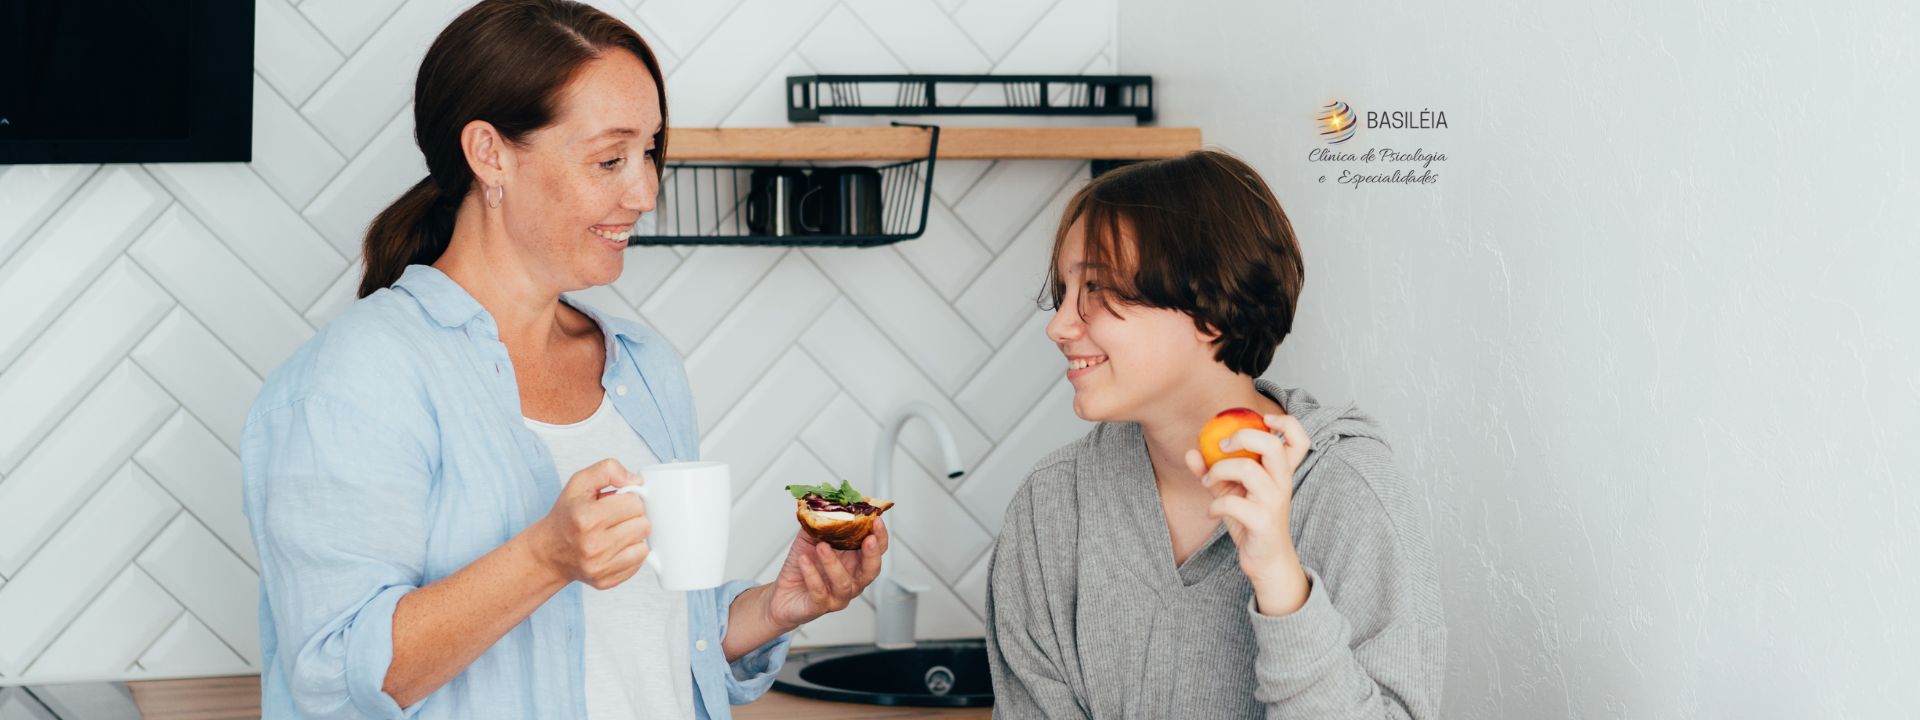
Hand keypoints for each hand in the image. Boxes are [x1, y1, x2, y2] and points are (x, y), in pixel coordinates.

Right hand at [528, 458, 651, 589]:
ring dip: (633, 538)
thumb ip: (608, 470)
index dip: (628, 500)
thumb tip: (636, 481)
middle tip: (616, 518)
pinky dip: (630, 555)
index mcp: (587, 519)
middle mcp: (594, 546)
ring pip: (644, 547)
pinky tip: (615, 549)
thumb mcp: (579, 483)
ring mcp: (600, 567)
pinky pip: (638, 564)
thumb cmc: (567, 516)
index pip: (635, 504)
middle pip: (643, 525)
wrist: (549, 552)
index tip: (616, 503)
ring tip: (616, 533)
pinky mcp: (605, 581)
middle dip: (633, 518)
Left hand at [763, 519, 887, 629]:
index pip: (876, 550)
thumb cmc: (802, 565)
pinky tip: (804, 561)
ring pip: (843, 583)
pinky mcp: (819, 606)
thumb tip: (829, 501)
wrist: (783, 593)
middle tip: (868, 537)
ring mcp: (837, 596)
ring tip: (822, 546)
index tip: (876, 519)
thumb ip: (822, 521)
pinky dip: (812, 575)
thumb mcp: (811, 537)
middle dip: (872, 554)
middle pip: (871, 571)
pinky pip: (819, 592)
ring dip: (833, 563)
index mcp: (854, 562)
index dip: (880, 536)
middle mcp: (851, 581)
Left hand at [1184, 414, 1312, 615]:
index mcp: (1281, 472)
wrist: (1267, 561)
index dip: (1287, 422)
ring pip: (1247, 469)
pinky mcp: (1263, 522)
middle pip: (1270, 445)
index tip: (1264, 419)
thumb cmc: (1252, 522)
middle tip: (1221, 446)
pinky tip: (1212, 512)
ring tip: (1209, 483)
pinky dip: (1215, 505)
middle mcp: (1282, 483)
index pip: (1299, 440)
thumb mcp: (1233, 493)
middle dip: (1241, 438)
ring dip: (1218, 471)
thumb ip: (1214, 471)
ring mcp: (1274, 502)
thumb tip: (1191, 452)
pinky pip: (1233, 503)